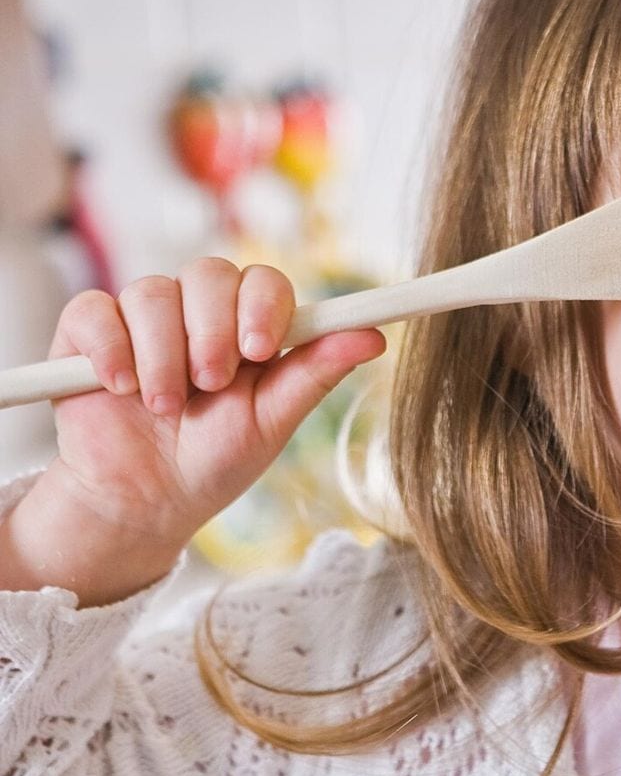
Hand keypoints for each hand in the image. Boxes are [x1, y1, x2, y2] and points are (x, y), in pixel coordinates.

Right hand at [3, 258, 384, 603]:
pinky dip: (110, 347)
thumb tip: (376, 336)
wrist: (146, 502)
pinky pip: (94, 310)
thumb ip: (316, 373)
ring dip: (161, 354)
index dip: (262, 305)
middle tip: (210, 383)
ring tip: (166, 405)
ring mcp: (142, 318)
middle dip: (211, 331)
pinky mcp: (89, 333)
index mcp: (248, 325)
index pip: (262, 281)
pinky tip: (119, 386)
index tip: (258, 349)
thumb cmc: (216, 459)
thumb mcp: (271, 421)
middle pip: (208, 273)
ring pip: (152, 292)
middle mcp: (197, 311)